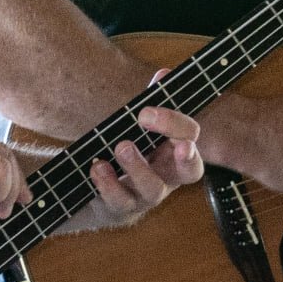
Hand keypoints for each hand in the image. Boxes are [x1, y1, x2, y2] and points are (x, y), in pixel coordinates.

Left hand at [69, 104, 203, 231]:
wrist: (91, 188)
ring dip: (138, 166)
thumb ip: (152, 101)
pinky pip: (120, 202)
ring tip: (122, 146)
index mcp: (175, 154)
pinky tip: (97, 167)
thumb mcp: (136, 127)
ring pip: (153, 189)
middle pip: (191, 171)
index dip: (177, 125)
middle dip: (185, 155)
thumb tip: (164, 73)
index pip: (190, 139)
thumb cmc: (123, 153)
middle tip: (166, 137)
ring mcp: (145, 196)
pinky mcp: (121, 208)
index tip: (148, 110)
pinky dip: (109, 184)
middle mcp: (167, 177)